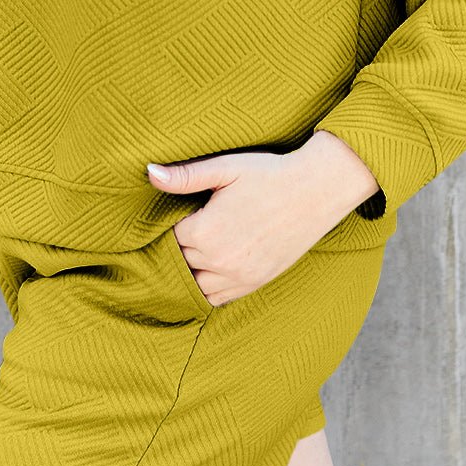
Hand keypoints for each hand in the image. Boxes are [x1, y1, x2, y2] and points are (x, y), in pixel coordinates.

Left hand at [146, 145, 362, 306]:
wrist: (316, 191)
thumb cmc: (269, 174)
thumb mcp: (225, 167)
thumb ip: (185, 176)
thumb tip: (149, 173)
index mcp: (206, 231)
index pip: (169, 235)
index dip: (172, 222)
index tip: (181, 210)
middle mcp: (219, 260)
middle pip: (179, 260)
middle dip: (180, 245)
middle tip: (189, 226)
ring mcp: (239, 276)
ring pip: (194, 285)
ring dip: (191, 270)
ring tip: (197, 248)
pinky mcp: (255, 283)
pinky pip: (218, 298)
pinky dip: (208, 287)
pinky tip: (210, 269)